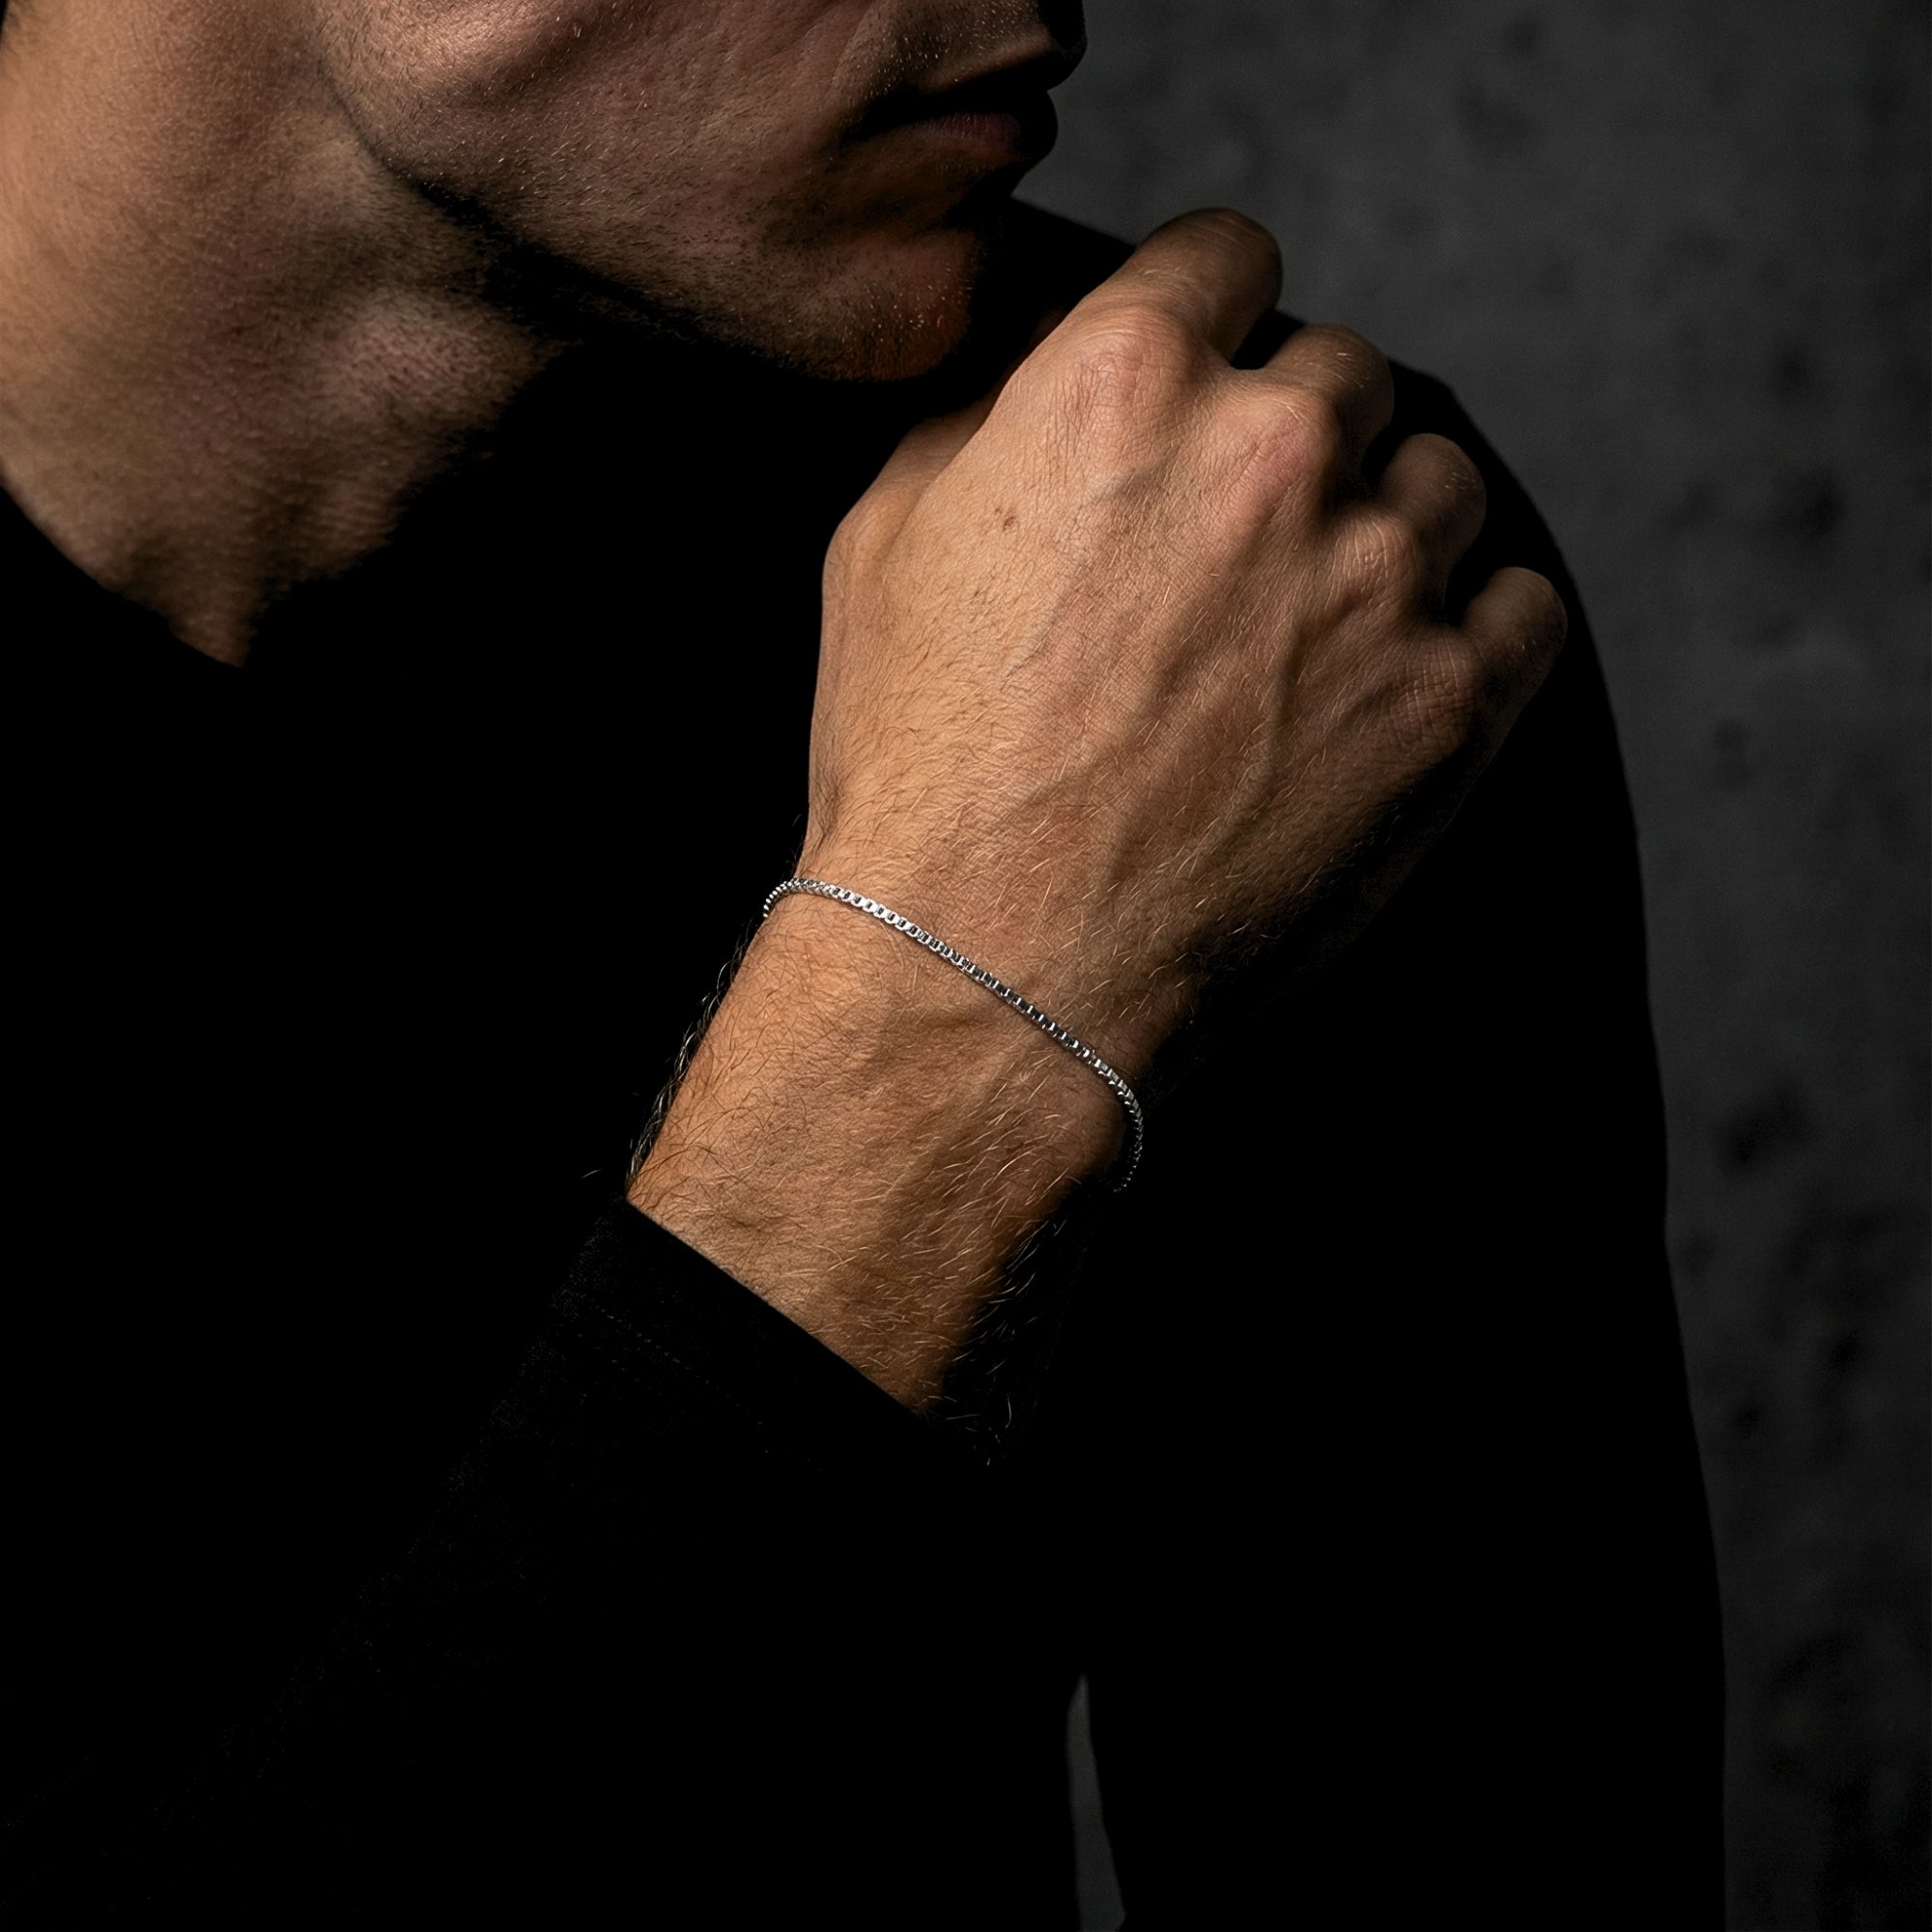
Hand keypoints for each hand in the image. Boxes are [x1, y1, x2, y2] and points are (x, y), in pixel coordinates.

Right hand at [801, 208, 1564, 1075]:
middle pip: (1342, 373)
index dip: (1212, 308)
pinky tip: (1400, 670)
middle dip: (1292, 438)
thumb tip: (1043, 362)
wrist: (992, 976)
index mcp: (1123, 384)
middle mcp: (1271, 452)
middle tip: (1238, 542)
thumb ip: (983, 413)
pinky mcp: (1451, 706)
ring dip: (1386, 527)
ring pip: (1440, 479)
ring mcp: (1378, 580)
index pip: (1227, 253)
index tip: (1215, 364)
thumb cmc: (921, 774)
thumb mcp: (882, 547)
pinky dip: (1473, 624)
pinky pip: (1522, 605)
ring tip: (1312, 623)